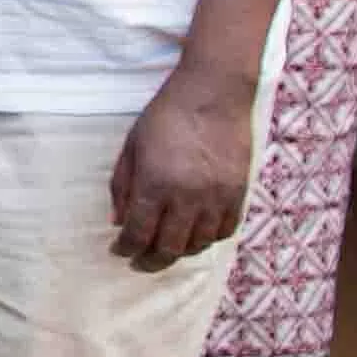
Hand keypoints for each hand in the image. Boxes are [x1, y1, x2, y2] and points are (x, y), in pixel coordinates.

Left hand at [111, 60, 255, 270]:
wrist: (214, 93)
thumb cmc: (166, 115)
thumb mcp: (132, 146)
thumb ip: (123, 186)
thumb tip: (118, 221)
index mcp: (156, 184)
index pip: (138, 233)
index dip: (125, 248)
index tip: (118, 252)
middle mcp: (188, 196)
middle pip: (168, 247)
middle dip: (149, 261)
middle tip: (138, 264)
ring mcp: (217, 197)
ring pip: (198, 244)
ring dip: (179, 252)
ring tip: (165, 251)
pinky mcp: (239, 193)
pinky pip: (225, 230)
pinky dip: (208, 239)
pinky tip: (195, 237)